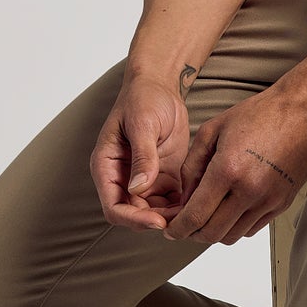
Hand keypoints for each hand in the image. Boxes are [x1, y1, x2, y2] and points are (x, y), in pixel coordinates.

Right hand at [90, 71, 189, 231]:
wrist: (160, 85)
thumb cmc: (143, 98)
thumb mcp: (142, 124)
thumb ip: (142, 156)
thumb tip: (138, 188)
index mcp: (107, 167)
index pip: (114, 208)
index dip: (134, 219)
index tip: (158, 221)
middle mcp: (123, 178)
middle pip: (135, 214)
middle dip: (158, 220)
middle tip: (184, 219)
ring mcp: (144, 179)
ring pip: (155, 212)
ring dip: (173, 216)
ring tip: (194, 211)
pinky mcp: (163, 176)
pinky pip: (172, 200)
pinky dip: (183, 205)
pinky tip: (200, 200)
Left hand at [164, 82, 306, 245]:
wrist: (301, 111)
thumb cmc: (260, 114)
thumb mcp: (212, 131)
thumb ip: (191, 167)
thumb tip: (185, 199)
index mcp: (228, 170)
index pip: (195, 216)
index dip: (178, 229)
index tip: (171, 230)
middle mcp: (250, 190)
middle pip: (212, 233)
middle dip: (193, 234)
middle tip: (186, 226)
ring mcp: (269, 199)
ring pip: (233, 235)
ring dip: (215, 232)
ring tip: (208, 217)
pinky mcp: (283, 203)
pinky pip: (253, 228)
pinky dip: (237, 226)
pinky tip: (230, 210)